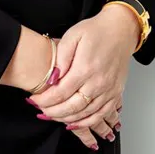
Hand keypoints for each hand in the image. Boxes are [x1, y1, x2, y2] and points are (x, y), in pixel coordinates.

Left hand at [28, 7, 137, 140]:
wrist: (120, 30)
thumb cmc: (95, 31)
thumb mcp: (72, 36)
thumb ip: (61, 58)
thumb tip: (53, 78)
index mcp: (85, 68)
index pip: (61, 92)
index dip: (45, 100)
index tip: (34, 100)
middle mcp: (99, 83)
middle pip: (73, 108)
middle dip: (53, 113)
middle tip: (40, 111)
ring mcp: (109, 91)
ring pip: (86, 115)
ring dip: (67, 119)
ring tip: (52, 116)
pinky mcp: (116, 94)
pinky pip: (101, 115)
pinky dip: (87, 122)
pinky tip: (75, 122)